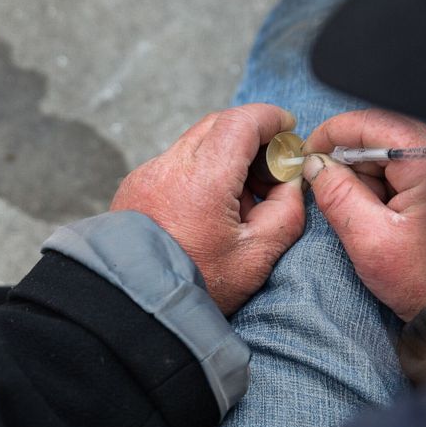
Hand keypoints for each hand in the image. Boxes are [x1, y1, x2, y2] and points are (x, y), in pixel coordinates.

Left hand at [111, 104, 305, 314]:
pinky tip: (209, 210)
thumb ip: (286, 211)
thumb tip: (290, 185)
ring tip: (240, 202)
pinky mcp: (135, 187)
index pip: (241, 121)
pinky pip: (174, 164)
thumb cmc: (195, 287)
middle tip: (270, 169)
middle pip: (217, 125)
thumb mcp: (256, 256)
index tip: (287, 129)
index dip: (270, 119)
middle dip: (250, 137)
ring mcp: (147, 175)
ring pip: (194, 143)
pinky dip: (199, 172)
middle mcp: (169, 167)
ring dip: (224, 157)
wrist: (136, 308)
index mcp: (203, 178)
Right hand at [302, 109, 425, 321]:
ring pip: (388, 155)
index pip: (373, 124)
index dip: (332, 134)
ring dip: (362, 180)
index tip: (307, 152)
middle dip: (346, 163)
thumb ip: (337, 195)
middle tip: (326, 191)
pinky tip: (376, 217)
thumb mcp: (368, 239)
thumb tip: (315, 165)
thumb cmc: (423, 281)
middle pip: (380, 137)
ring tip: (362, 217)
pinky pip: (401, 172)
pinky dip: (379, 190)